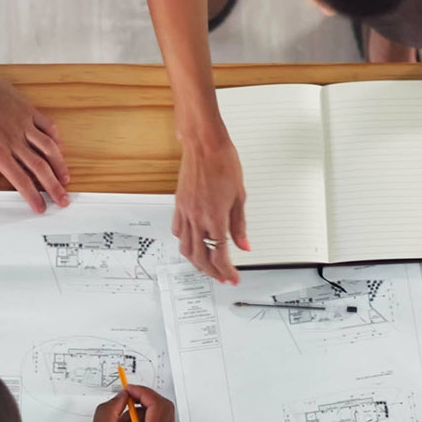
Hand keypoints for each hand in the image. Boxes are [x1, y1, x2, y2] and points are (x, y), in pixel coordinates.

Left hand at [0, 71, 69, 213]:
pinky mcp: (28, 112)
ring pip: (49, 149)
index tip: (40, 207)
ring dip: (60, 166)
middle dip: (54, 188)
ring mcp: (24, 125)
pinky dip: (55, 138)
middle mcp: (14, 141)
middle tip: (63, 199)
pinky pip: (47, 126)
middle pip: (40, 169)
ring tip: (66, 178)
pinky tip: (59, 148)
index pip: (21, 180)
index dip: (33, 196)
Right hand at [172, 136, 248, 284]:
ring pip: (186, 249)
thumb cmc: (223, 162)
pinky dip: (185, 244)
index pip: (220, 255)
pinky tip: (193, 244)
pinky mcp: (178, 206)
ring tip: (207, 267)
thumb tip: (244, 245)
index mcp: (215, 217)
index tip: (233, 277)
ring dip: (197, 263)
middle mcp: (197, 218)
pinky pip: (177, 232)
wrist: (204, 144)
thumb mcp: (240, 196)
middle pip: (201, 257)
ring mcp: (185, 212)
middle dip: (212, 272)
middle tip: (222, 277)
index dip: (227, 271)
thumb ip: (239, 225)